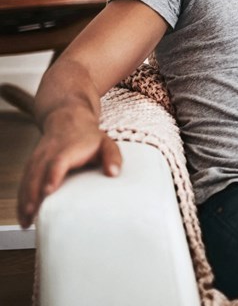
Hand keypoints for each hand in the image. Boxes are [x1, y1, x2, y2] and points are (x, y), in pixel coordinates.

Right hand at [16, 109, 120, 227]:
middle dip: (33, 194)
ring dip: (24, 200)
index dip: (52, 176)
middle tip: (32, 214)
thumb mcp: (106, 143)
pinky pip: (24, 182)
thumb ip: (112, 157)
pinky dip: (22, 198)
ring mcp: (37, 159)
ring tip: (26, 221)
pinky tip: (24, 215)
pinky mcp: (31, 165)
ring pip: (27, 180)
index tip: (48, 191)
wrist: (67, 120)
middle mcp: (49, 154)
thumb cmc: (89, 137)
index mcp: (68, 150)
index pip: (57, 163)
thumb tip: (113, 173)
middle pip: (37, 174)